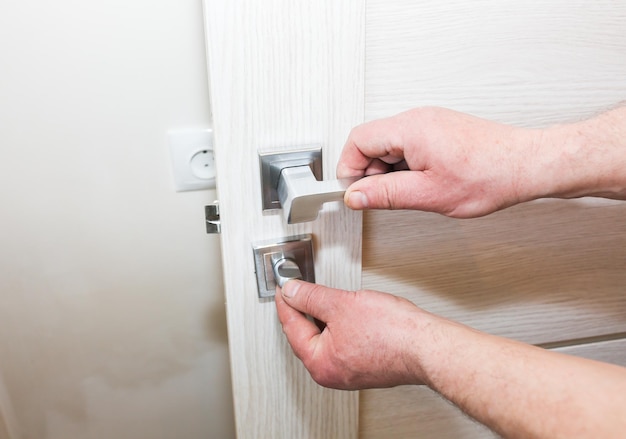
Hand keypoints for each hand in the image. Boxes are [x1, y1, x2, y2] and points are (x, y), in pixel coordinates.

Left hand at [275, 280, 431, 389]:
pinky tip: (347, 311)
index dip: (286, 301)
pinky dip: (340, 326)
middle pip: (306, 335)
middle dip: (303, 309)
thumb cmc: (392, 332)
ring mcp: (349, 372)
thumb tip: (292, 291)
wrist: (427, 346)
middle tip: (299, 287)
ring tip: (325, 296)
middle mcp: (332, 373)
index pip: (291, 327)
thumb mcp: (341, 304)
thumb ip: (310, 297)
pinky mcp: (366, 366)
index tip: (284, 287)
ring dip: (323, 317)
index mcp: (319, 363)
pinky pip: (343, 343)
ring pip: (326, 339)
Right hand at [337, 107, 540, 217]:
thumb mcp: (428, 194)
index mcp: (410, 129)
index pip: (357, 140)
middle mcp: (418, 119)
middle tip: (382, 198)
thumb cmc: (490, 175)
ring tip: (412, 193)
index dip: (349, 169)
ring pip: (390, 147)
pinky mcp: (439, 131)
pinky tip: (423, 185)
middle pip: (371, 142)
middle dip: (370, 173)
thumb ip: (385, 195)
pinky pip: (408, 147)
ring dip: (389, 173)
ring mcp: (429, 123)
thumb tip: (356, 196)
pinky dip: (406, 168)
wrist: (526, 165)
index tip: (354, 192)